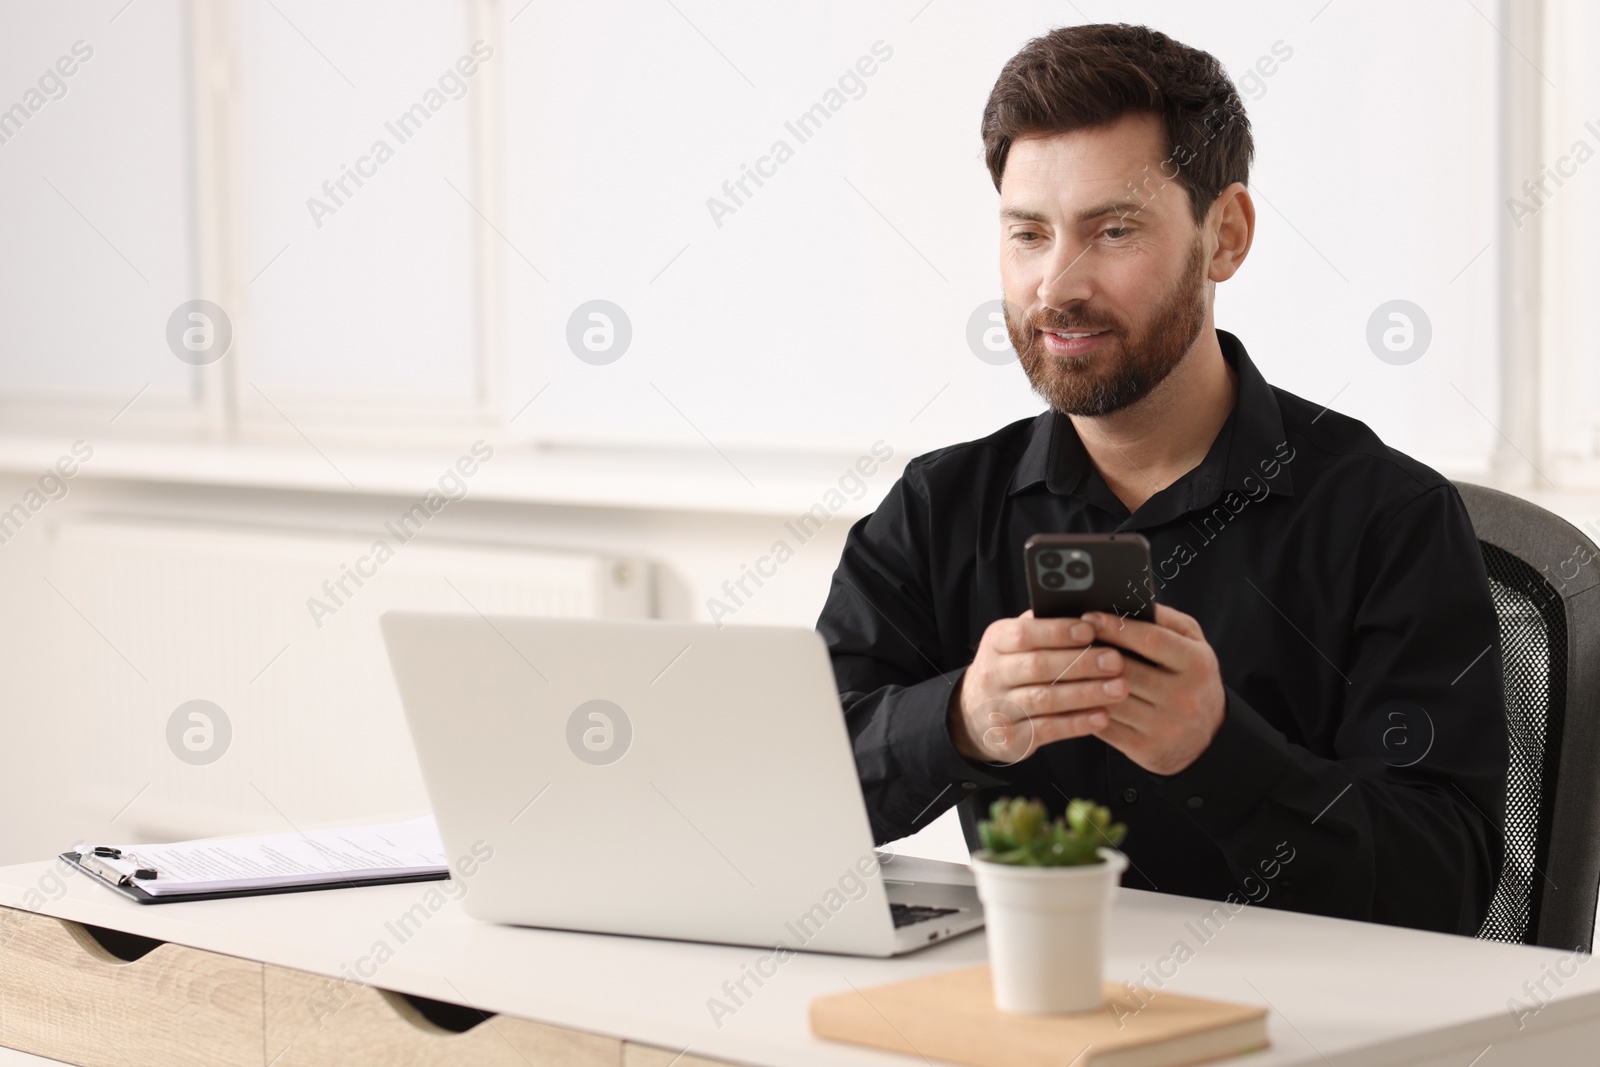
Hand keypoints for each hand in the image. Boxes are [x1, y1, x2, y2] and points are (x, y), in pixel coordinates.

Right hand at [948, 609, 1127, 763]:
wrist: (976, 715)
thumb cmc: (1011, 669)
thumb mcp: (1016, 643)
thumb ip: (1045, 627)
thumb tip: (1090, 614)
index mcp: (996, 642)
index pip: (1024, 634)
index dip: (1058, 632)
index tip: (1091, 630)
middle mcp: (992, 674)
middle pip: (1038, 666)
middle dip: (1081, 663)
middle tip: (1116, 661)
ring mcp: (998, 708)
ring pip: (1045, 699)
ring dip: (1086, 694)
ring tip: (1119, 689)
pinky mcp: (1011, 738)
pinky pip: (1047, 730)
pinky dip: (1077, 723)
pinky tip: (1102, 717)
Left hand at [1080, 603, 1225, 775]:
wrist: (1207, 738)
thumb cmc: (1192, 679)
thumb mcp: (1192, 644)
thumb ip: (1165, 620)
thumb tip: (1126, 601)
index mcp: (1197, 664)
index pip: (1151, 640)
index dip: (1116, 627)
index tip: (1089, 617)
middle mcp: (1184, 697)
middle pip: (1125, 670)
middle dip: (1091, 652)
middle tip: (1066, 638)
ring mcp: (1164, 726)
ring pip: (1109, 699)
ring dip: (1081, 680)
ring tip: (1062, 663)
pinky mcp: (1144, 748)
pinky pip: (1104, 725)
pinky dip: (1083, 708)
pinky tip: (1070, 692)